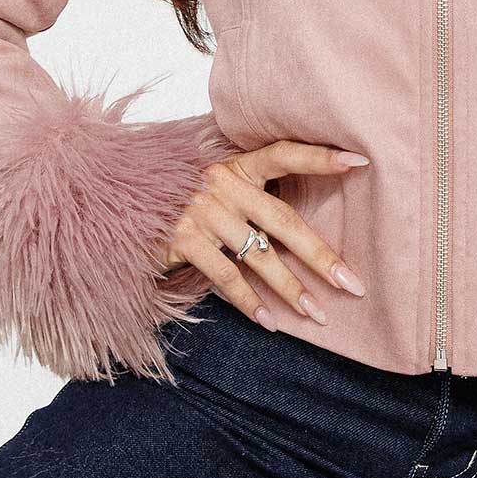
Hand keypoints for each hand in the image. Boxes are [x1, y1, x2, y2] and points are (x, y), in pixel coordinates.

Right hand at [156, 138, 369, 330]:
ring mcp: (201, 211)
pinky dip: (248, 302)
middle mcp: (220, 183)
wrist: (116, 208)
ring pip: (259, 256)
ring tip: (317, 314)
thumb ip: (250, 194)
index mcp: (235, 165)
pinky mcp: (183, 240)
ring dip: (290, 290)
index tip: (359, 161)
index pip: (283, 154)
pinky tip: (270, 323)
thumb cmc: (178, 200)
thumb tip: (300, 229)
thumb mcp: (214, 186)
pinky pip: (226, 276)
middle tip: (353, 284)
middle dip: (321, 257)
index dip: (320, 156)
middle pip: (283, 221)